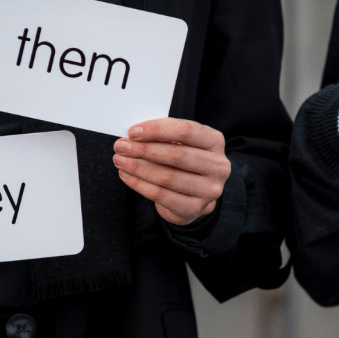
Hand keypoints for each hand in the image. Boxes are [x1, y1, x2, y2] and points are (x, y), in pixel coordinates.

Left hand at [113, 118, 230, 226]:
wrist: (195, 194)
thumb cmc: (185, 162)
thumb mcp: (182, 143)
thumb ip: (163, 136)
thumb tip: (133, 137)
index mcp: (215, 142)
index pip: (186, 131)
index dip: (157, 130)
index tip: (133, 132)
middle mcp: (218, 166)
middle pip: (177, 155)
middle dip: (144, 150)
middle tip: (121, 146)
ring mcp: (209, 189)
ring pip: (167, 177)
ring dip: (138, 168)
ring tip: (120, 160)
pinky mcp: (194, 208)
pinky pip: (161, 196)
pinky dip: (140, 185)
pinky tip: (127, 176)